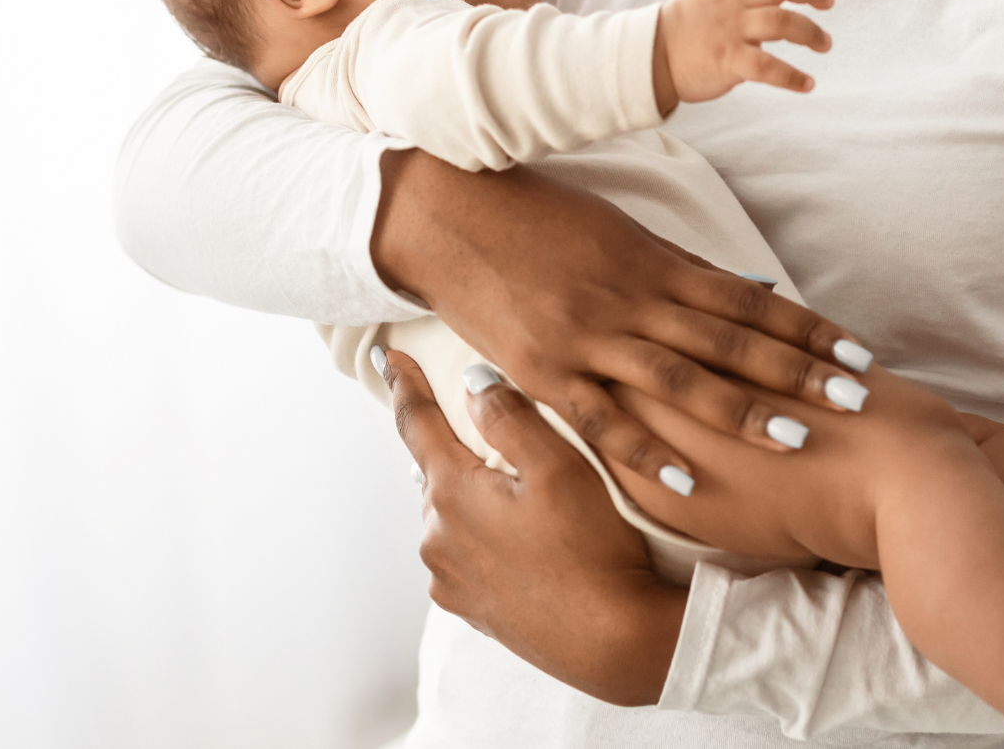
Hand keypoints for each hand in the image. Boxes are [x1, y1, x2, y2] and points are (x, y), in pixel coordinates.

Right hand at [372, 148, 868, 485]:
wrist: (449, 213)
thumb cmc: (536, 217)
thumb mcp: (618, 231)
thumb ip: (680, 268)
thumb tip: (751, 292)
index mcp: (654, 262)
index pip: (749, 302)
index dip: (806, 329)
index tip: (858, 353)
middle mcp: (632, 298)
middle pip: (729, 340)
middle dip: (796, 372)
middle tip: (857, 399)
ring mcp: (589, 336)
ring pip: (678, 377)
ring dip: (739, 410)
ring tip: (795, 439)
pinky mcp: (544, 369)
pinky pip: (603, 419)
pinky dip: (645, 452)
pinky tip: (686, 483)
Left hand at [386, 348, 686, 705]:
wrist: (614, 644)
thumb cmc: (593, 551)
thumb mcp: (560, 466)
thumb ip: (509, 417)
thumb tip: (473, 384)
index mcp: (451, 493)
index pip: (418, 423)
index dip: (405, 384)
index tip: (389, 358)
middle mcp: (437, 538)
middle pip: (436, 473)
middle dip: (453, 449)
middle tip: (480, 431)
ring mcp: (451, 580)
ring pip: (451, 518)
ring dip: (471, 499)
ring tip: (512, 494)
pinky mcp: (472, 611)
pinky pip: (465, 558)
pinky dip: (482, 540)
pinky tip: (519, 542)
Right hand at [653, 0, 833, 110]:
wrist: (647, 60)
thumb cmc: (679, 32)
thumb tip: (772, 1)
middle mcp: (730, 3)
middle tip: (827, 2)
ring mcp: (730, 31)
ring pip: (782, 23)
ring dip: (811, 33)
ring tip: (824, 43)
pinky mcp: (729, 61)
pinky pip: (769, 68)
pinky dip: (793, 77)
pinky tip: (807, 84)